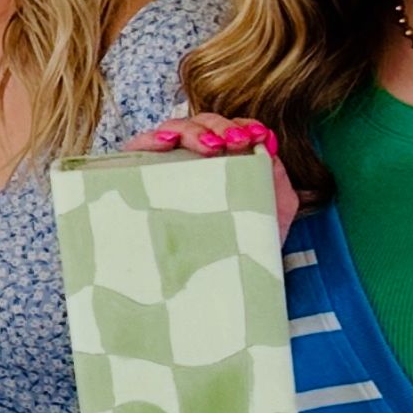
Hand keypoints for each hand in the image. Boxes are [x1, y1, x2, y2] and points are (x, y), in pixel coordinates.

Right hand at [124, 115, 299, 232]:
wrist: (213, 287)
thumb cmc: (241, 249)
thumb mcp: (273, 214)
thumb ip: (278, 179)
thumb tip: (267, 147)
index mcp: (223, 164)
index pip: (229, 130)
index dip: (243, 126)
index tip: (258, 137)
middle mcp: (192, 162)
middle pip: (202, 125)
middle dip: (220, 127)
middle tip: (235, 142)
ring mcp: (164, 169)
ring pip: (172, 131)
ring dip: (192, 130)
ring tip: (210, 146)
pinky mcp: (135, 178)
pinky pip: (138, 148)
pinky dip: (152, 138)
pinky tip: (169, 143)